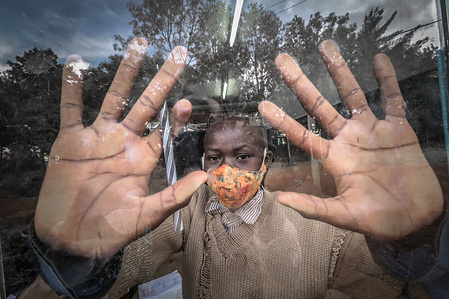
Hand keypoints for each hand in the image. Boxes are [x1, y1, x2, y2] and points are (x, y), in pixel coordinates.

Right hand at [34, 38, 207, 257]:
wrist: (72, 240)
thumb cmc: (111, 231)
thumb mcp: (146, 215)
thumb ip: (174, 196)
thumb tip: (205, 178)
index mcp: (142, 159)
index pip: (165, 131)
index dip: (178, 117)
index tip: (188, 101)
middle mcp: (123, 143)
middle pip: (146, 104)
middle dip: (162, 80)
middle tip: (179, 55)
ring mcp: (98, 139)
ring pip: (114, 98)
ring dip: (125, 73)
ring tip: (139, 46)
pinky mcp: (70, 141)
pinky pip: (71, 110)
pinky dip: (71, 89)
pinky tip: (74, 66)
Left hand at [259, 40, 442, 240]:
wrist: (416, 219)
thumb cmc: (379, 221)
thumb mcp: (344, 216)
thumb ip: (314, 208)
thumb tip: (280, 200)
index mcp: (333, 159)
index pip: (302, 135)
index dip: (282, 120)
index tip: (262, 104)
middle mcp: (349, 140)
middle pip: (319, 106)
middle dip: (300, 83)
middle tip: (282, 60)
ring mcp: (373, 132)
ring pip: (353, 95)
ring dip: (339, 71)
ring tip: (324, 46)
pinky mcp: (400, 130)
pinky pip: (393, 99)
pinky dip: (387, 80)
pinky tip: (378, 60)